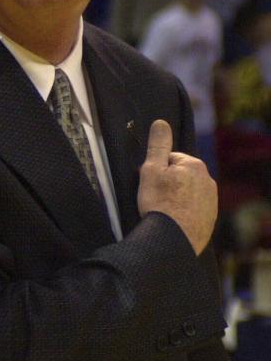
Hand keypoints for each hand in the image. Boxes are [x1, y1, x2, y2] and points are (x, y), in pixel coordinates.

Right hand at [137, 119, 216, 254]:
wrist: (172, 238)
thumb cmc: (160, 202)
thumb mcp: (152, 169)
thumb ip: (158, 145)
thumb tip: (161, 123)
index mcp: (194, 165)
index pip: (170, 160)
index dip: (156, 170)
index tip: (149, 183)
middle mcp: (208, 181)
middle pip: (180, 176)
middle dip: (168, 183)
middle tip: (154, 197)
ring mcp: (211, 201)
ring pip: (187, 193)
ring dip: (176, 197)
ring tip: (162, 210)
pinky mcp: (210, 219)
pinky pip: (192, 209)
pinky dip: (183, 212)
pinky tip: (172, 220)